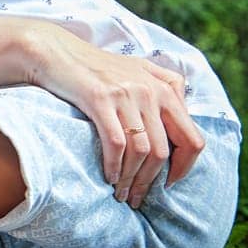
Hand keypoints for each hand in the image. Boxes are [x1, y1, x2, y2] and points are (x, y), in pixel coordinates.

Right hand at [27, 26, 201, 208]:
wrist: (55, 51)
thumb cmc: (94, 65)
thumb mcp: (137, 69)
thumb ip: (165, 87)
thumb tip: (185, 115)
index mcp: (165, 88)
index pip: (192, 138)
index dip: (184, 167)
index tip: (168, 183)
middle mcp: (151, 91)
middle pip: (164, 151)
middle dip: (151, 181)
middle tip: (138, 197)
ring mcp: (126, 94)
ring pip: (141, 151)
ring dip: (131, 179)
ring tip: (121, 193)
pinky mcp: (100, 99)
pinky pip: (116, 143)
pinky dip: (114, 166)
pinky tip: (108, 176)